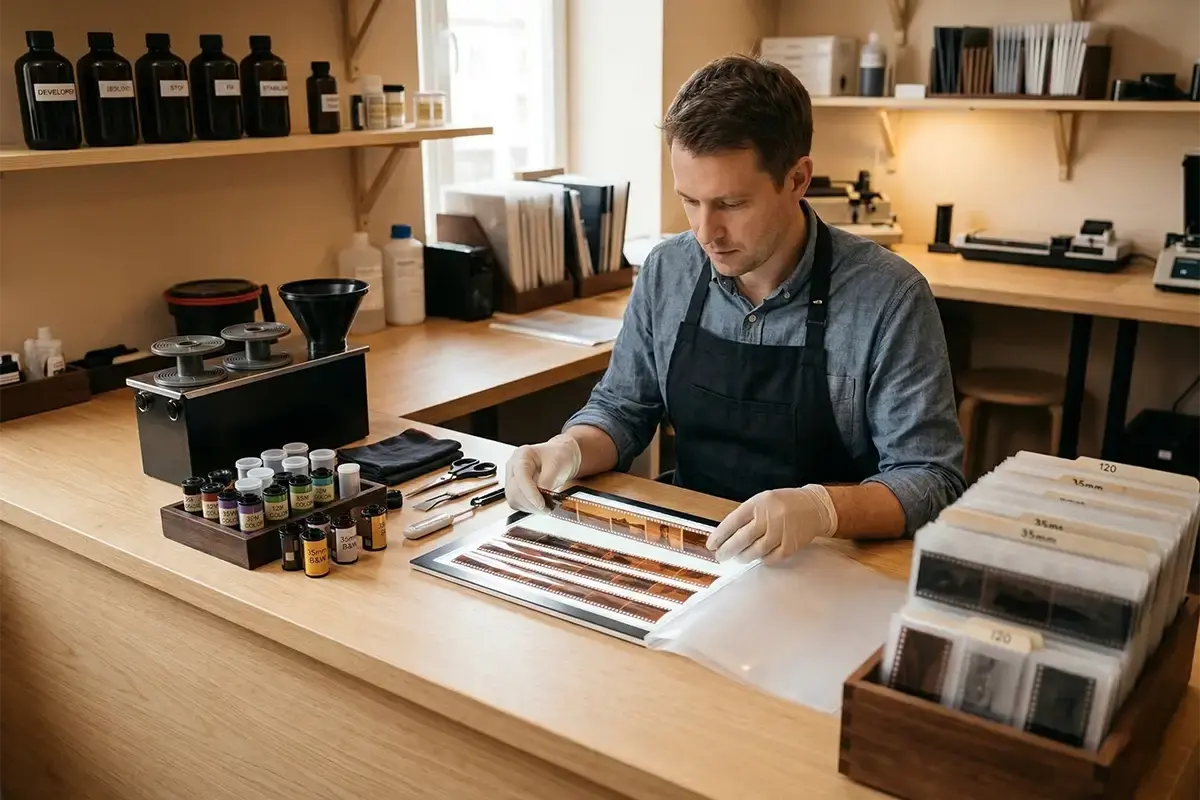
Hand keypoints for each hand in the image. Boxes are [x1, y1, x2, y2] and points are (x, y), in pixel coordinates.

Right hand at [504, 434, 582, 511]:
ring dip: (529, 507)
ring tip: (545, 508)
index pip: (521, 477)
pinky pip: (517, 503)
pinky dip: (529, 507)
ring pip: (514, 499)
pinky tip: (539, 506)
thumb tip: (542, 497)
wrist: (560, 457)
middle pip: (514, 491)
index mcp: (522, 455)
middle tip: (546, 509)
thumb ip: (548, 481)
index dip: (530, 493)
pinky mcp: (515, 489)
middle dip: (530, 503)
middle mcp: (513, 467)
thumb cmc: (558, 456)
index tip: (541, 504)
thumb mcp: (557, 465)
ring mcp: (512, 479)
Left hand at [706, 485, 838, 564]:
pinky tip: (757, 558)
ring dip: (743, 557)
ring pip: (755, 552)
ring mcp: (780, 533)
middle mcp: (768, 518)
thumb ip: (746, 515)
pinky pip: (770, 558)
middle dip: (727, 551)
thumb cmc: (784, 504)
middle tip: (720, 557)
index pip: (733, 522)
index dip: (719, 536)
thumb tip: (725, 536)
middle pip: (742, 539)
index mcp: (758, 504)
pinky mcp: (790, 546)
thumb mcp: (763, 500)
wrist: (814, 507)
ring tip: (737, 558)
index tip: (711, 545)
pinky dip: (761, 560)